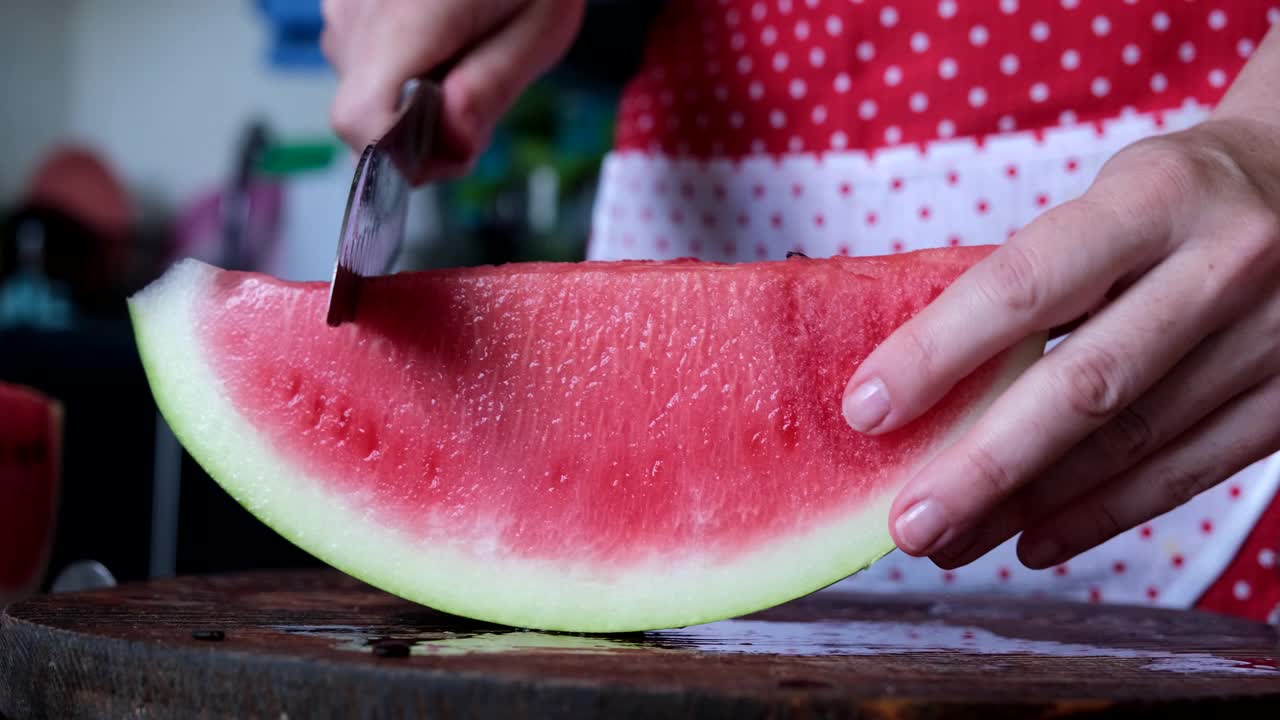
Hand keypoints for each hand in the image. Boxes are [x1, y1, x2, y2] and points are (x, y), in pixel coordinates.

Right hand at [321, 0, 583, 178]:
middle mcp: (359, 11)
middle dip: (417, 129)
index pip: (358, 121)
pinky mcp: (346, 1)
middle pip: (360, 114)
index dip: (402, 158)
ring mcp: (345, 3)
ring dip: (410, 96)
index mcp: (406, 18)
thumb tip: (452, 147)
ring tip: (463, 54)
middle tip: (475, 98)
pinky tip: (441, 39)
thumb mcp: (540, 27)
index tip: (450, 154)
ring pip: (360, 88)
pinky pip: (362, 57)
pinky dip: (401, 66)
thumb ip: (493, 88)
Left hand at [841, 49, 1279, 570]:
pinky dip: (1102, 514)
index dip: (938, 353)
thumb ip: (1037, 275)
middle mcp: (1224, 264)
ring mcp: (1273, 336)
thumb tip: (921, 377)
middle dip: (983, 465)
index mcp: (1155, 196)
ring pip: (1132, 444)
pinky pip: (1188, 472)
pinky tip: (1032, 540)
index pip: (1025, 285)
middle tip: (907, 520)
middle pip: (1085, 387)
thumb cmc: (1178, 196)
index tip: (866, 409)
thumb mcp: (1111, 196)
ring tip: (949, 541)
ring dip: (1030, 505)